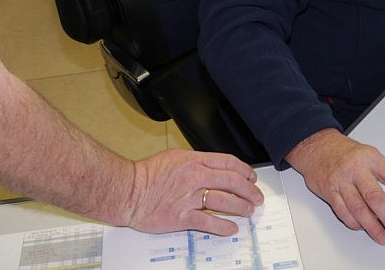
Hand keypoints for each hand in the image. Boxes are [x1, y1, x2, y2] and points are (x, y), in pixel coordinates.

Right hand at [123, 149, 263, 236]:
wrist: (128, 191)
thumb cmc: (147, 175)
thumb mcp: (174, 157)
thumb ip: (195, 161)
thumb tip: (213, 167)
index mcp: (194, 161)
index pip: (228, 162)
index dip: (245, 170)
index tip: (251, 177)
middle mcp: (194, 177)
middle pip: (232, 181)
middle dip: (249, 190)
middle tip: (256, 196)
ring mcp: (189, 198)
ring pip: (224, 201)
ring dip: (241, 207)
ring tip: (248, 210)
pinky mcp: (182, 217)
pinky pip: (209, 222)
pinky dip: (223, 226)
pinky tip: (231, 228)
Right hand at [285, 128, 384, 243]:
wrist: (316, 146)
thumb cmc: (346, 153)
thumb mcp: (369, 155)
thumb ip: (384, 176)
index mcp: (372, 158)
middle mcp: (356, 169)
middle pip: (375, 197)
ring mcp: (341, 180)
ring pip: (358, 208)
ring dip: (372, 226)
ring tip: (383, 237)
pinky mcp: (329, 190)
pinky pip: (343, 211)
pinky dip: (354, 223)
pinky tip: (362, 227)